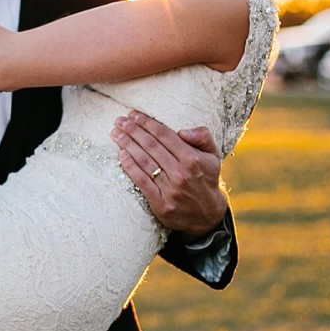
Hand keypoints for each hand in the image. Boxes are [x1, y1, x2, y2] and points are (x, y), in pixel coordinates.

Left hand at [111, 110, 227, 237]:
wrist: (206, 215)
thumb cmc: (206, 179)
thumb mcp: (213, 156)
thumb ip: (202, 137)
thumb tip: (182, 130)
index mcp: (192, 159)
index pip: (164, 135)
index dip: (147, 123)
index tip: (134, 115)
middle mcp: (180, 173)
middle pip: (150, 146)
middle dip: (133, 130)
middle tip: (120, 121)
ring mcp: (169, 189)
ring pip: (143, 161)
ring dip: (127, 144)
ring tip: (116, 133)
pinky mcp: (160, 203)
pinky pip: (141, 181)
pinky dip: (129, 166)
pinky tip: (121, 154)